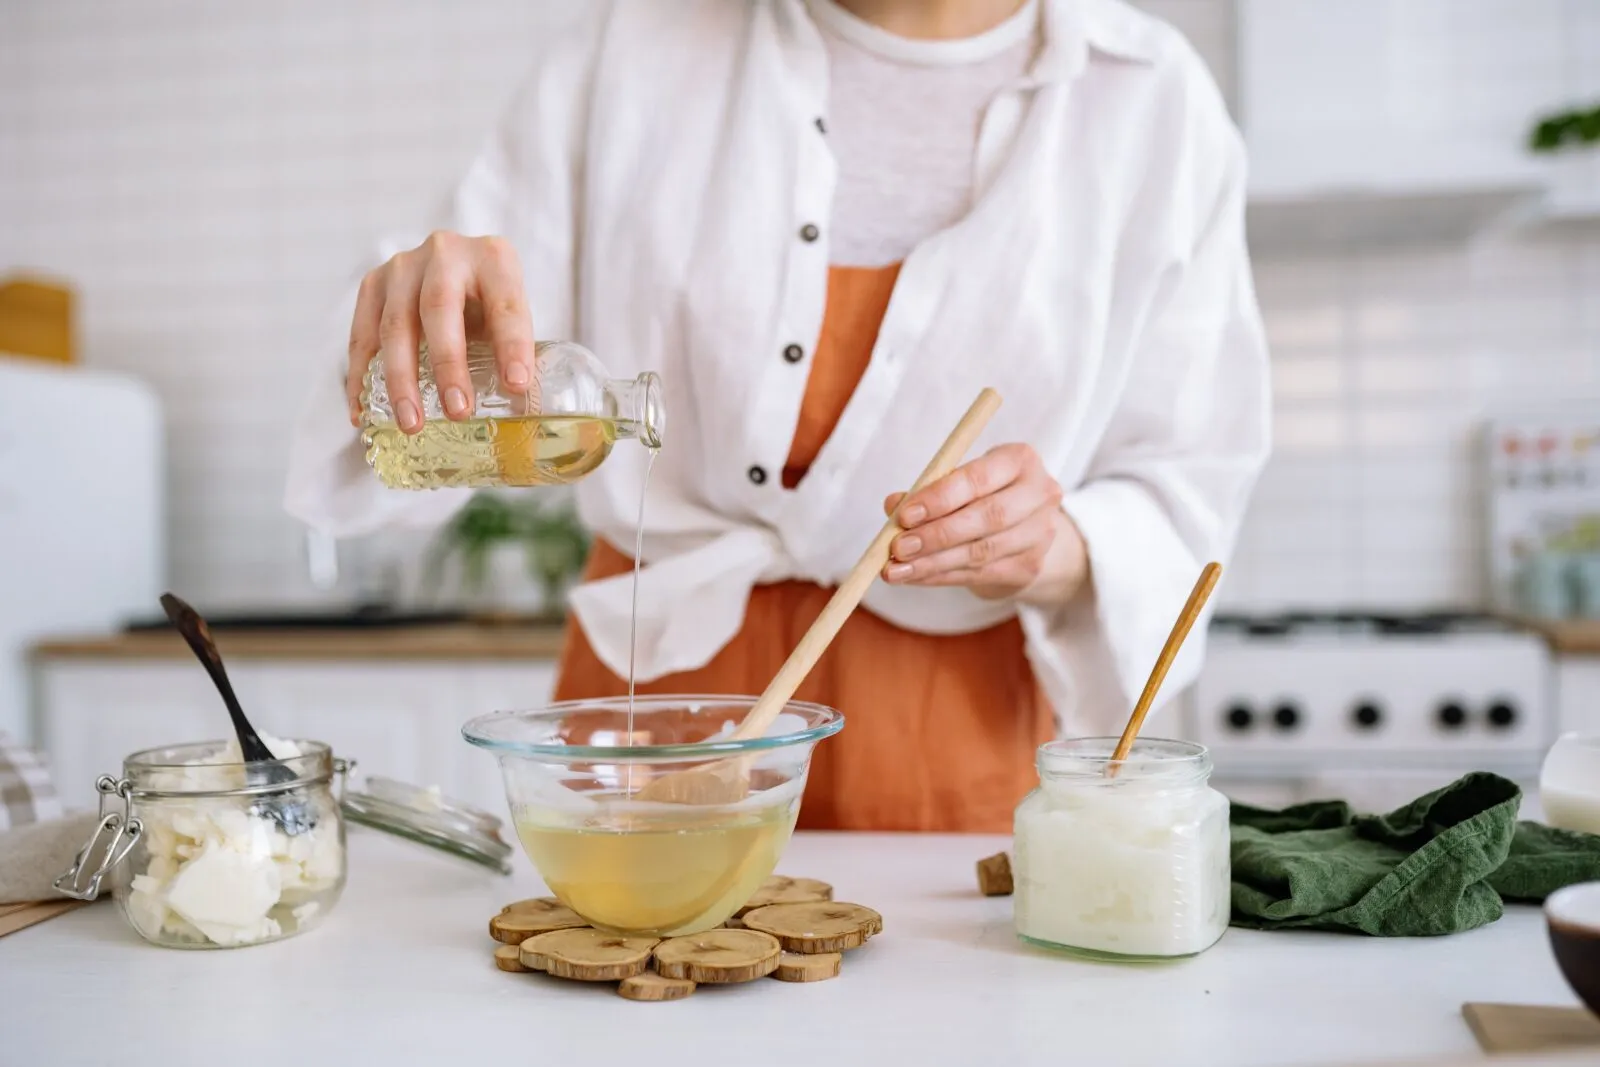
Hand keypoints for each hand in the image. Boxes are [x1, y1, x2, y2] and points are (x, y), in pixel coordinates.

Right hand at [345, 231, 535, 432]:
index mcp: (494, 259)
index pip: (505, 303)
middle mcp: (446, 253)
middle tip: (457, 411)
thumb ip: (513, 353)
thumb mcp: (509, 317)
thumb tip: (517, 411)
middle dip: (448, 365)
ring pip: (395, 325)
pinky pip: (362, 336)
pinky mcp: (373, 284)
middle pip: (439, 308)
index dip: (512, 345)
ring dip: (401, 380)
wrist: (452, 269)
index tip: (515, 385)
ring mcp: (403, 266)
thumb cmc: (486, 301)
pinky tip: (364, 412)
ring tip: (412, 423)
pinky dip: (361, 378)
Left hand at [881, 443, 1088, 603]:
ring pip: (981, 552)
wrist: (1026, 530)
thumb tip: (893, 505)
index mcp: (1019, 460)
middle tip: (898, 547)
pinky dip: (940, 577)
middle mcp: (1039, 495)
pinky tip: (914, 577)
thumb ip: (928, 489)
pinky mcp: (1028, 567)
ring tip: (895, 569)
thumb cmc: (983, 495)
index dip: (940, 498)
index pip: (979, 478)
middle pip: (987, 518)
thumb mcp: (960, 482)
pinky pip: (978, 575)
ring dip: (932, 562)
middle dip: (937, 534)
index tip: (904, 515)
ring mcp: (1039, 535)